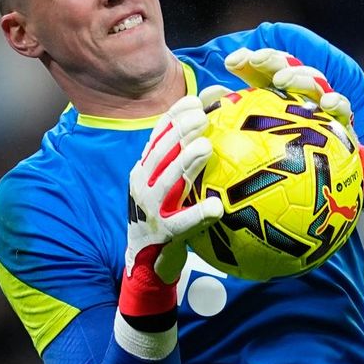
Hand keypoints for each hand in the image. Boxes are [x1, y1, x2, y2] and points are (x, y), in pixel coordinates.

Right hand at [121, 93, 225, 319]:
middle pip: (161, 152)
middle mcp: (143, 184)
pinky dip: (197, 213)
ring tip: (206, 148)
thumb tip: (220, 130)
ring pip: (167, 181)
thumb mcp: (174, 187)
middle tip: (205, 117)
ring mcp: (149, 209)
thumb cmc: (169, 218)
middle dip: (180, 130)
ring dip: (186, 163)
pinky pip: (180, 222)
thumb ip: (189, 162)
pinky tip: (216, 207)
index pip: (159, 134)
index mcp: (146, 169)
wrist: (147, 264)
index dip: (177, 114)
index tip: (199, 100)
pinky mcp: (161, 234)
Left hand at [225, 47, 363, 218]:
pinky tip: (326, 104)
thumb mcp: (258, 143)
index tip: (231, 62)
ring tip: (281, 79)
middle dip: (272, 59)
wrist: (330, 181)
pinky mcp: (343, 120)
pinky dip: (336, 101)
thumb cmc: (289, 159)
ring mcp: (323, 104)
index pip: (263, 70)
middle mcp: (300, 94)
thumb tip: (206, 102)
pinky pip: (343, 106)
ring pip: (314, 80)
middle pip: (288, 66)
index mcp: (277, 95)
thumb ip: (233, 120)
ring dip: (299, 76)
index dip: (249, 61)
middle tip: (256, 59)